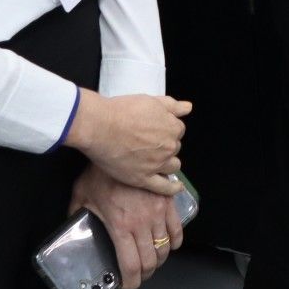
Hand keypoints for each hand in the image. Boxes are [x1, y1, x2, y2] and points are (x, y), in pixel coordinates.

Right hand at [65, 89, 189, 193]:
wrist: (100, 127)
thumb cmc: (123, 111)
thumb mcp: (151, 100)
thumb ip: (172, 105)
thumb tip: (188, 108)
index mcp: (172, 127)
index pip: (178, 130)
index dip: (166, 129)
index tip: (155, 130)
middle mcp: (168, 147)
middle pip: (174, 147)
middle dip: (165, 145)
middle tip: (148, 143)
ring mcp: (157, 164)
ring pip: (172, 166)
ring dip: (167, 163)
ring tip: (154, 160)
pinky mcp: (143, 179)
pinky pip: (164, 188)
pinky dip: (172, 188)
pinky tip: (176, 187)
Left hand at [69, 164, 183, 288]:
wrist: (120, 144)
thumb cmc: (99, 171)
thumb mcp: (81, 195)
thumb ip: (77, 214)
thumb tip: (73, 224)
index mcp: (120, 227)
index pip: (131, 265)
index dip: (131, 282)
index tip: (127, 284)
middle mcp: (143, 224)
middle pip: (151, 261)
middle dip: (145, 273)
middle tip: (138, 274)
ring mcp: (159, 212)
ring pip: (165, 248)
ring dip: (159, 259)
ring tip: (151, 260)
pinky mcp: (169, 201)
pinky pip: (177, 228)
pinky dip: (175, 240)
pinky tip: (169, 243)